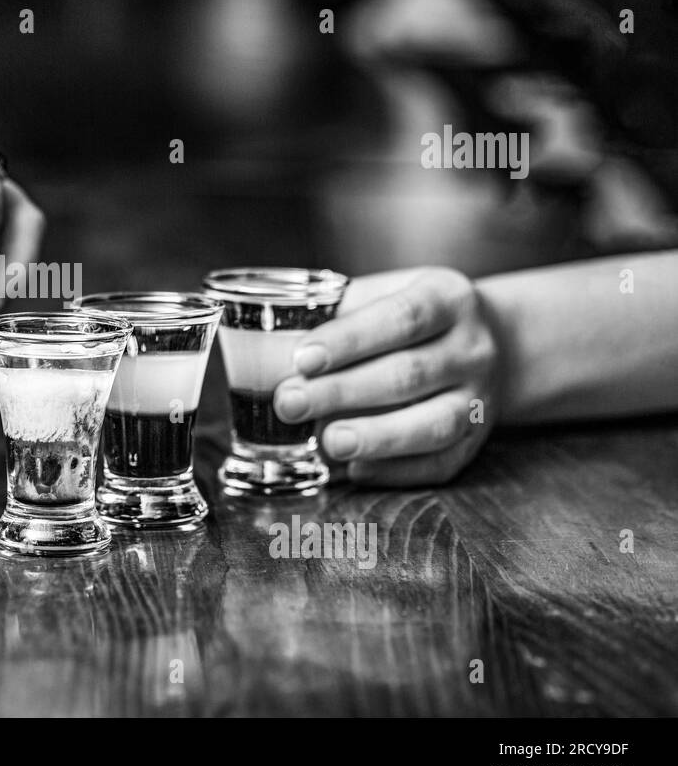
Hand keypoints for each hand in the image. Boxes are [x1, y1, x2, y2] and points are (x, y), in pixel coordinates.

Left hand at [273, 267, 498, 485]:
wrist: (493, 343)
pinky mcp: (476, 441)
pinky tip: (356, 469)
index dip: (350, 340)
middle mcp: (472, 349)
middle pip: (408, 374)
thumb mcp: (386, 294)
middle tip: (290, 403)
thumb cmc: (412, 319)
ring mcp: (480, 399)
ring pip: (433, 424)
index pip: (401, 318)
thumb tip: (273, 348)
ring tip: (327, 443)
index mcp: (447, 298)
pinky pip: (440, 463)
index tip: (302, 358)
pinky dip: (396, 471)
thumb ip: (339, 314)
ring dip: (376, 437)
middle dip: (343, 392)